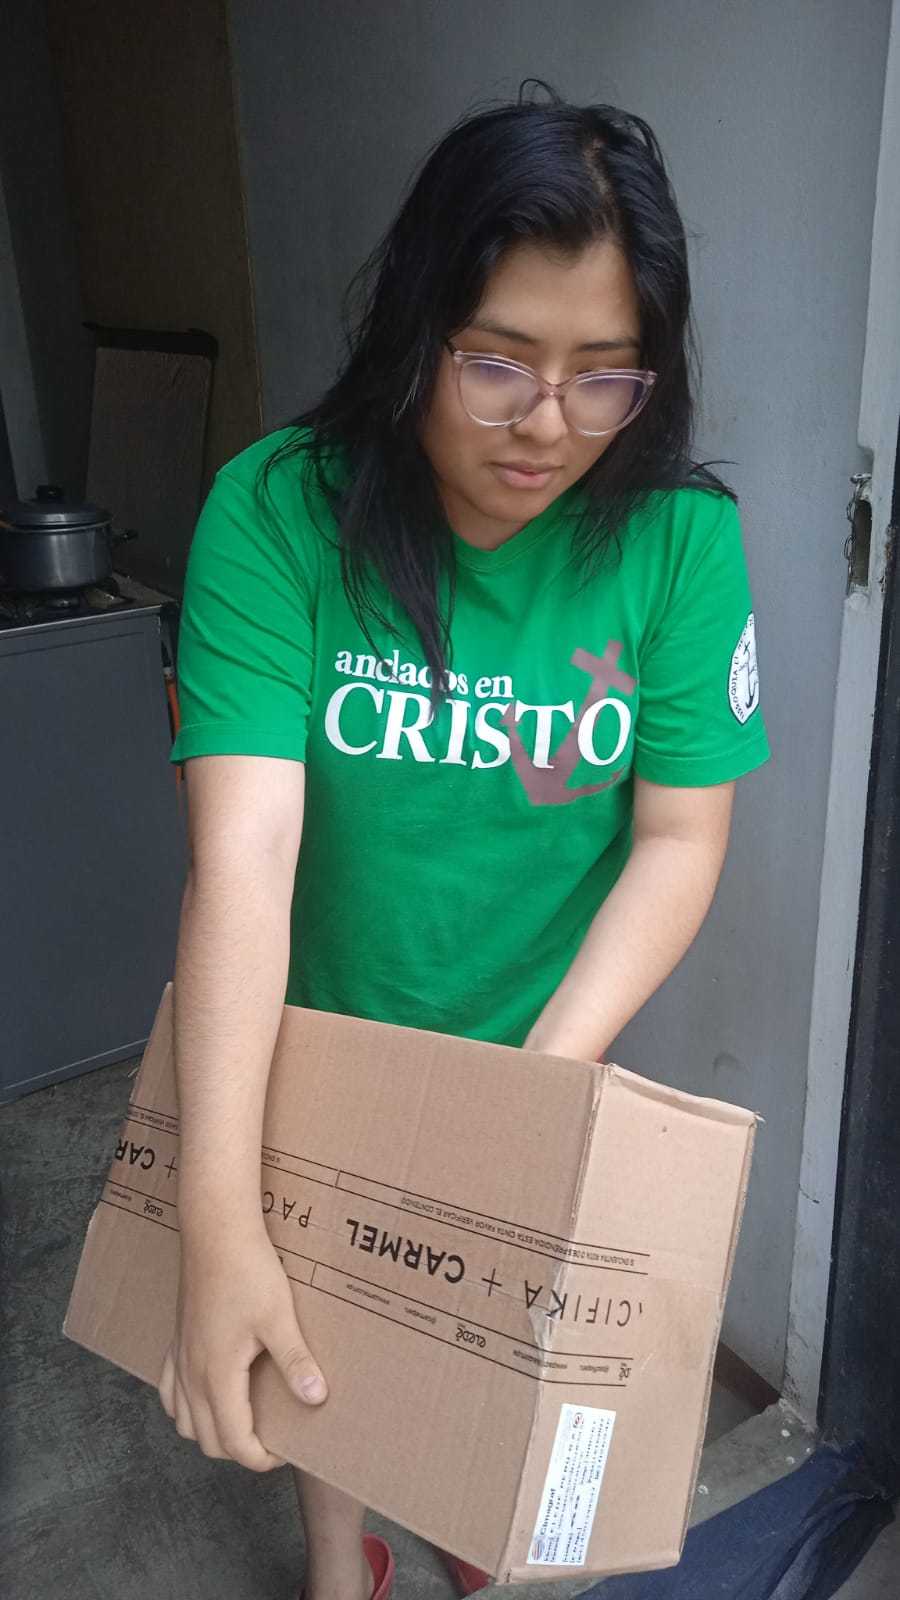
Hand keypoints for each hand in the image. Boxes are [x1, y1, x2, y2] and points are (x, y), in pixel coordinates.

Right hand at [158, 1223, 326, 1471]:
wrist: (215, 1232)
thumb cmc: (248, 1271)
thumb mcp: (279, 1318)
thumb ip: (295, 1362)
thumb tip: (316, 1398)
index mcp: (217, 1376)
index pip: (233, 1441)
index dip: (258, 1458)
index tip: (283, 1453)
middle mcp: (192, 1374)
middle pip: (206, 1439)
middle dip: (237, 1450)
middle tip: (269, 1439)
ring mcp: (180, 1356)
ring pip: (182, 1419)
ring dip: (209, 1431)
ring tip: (241, 1421)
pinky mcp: (176, 1339)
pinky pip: (169, 1389)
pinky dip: (183, 1406)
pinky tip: (203, 1394)